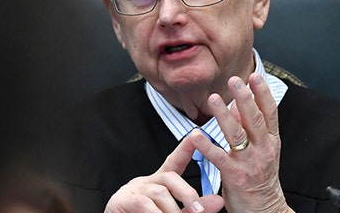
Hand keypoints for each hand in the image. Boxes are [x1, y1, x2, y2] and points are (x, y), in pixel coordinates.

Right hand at [104, 135, 224, 212]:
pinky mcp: (120, 201)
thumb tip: (219, 201)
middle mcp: (145, 183)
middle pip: (170, 177)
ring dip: (173, 210)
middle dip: (187, 192)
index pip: (174, 163)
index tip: (196, 134)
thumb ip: (193, 208)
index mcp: (158, 184)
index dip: (185, 149)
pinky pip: (142, 203)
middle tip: (198, 210)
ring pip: (159, 192)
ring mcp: (132, 190)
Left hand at [194, 73, 293, 212]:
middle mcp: (264, 150)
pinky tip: (196, 135)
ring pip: (237, 135)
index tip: (254, 76)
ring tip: (213, 99)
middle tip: (234, 80)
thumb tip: (240, 104)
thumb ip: (250, 128)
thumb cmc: (260, 179)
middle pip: (255, 119)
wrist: (265, 210)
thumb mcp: (261, 151)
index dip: (263, 93)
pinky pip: (219, 158)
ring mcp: (250, 163)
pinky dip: (207, 145)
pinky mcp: (235, 177)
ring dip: (224, 115)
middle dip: (245, 98)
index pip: (270, 112)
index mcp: (271, 142)